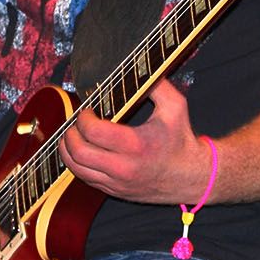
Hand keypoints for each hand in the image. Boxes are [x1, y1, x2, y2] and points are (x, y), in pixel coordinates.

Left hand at [58, 78, 212, 203]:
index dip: (83, 118)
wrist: (192, 177)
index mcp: (136, 145)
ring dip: (68, 151)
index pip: (93, 132)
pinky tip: (82, 152)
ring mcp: (117, 183)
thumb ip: (154, 83)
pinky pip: (86, 180)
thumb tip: (135, 68)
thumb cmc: (181, 139)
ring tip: (72, 136)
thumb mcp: (175, 105)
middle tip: (75, 124)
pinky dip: (78, 165)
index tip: (87, 110)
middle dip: (70, 134)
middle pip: (78, 153)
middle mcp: (124, 168)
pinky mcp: (115, 192)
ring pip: (76, 170)